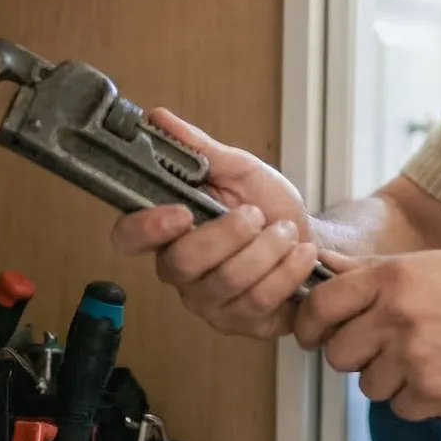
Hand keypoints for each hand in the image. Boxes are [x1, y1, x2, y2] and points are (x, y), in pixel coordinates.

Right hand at [110, 108, 319, 338]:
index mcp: (169, 231)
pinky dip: (286, 271)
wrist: (312, 240)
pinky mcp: (240, 322)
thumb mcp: (240, 170)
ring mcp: (208, 302)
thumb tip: (158, 118)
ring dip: (266, 249)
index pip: (128, 237)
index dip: (145, 228)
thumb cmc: (269, 206)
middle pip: (182, 262)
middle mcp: (180, 271)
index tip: (180, 212)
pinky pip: (258, 302)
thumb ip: (199, 148)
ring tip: (285, 231)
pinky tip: (299, 254)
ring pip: (225, 282)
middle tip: (257, 215)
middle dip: (229, 234)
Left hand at [293, 249, 440, 421]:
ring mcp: (415, 357)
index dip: (310, 322)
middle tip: (382, 347)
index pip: (323, 303)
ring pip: (367, 384)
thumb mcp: (429, 267)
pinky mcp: (432, 393)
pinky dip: (416, 398)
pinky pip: (398, 406)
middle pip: (338, 353)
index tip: (313, 332)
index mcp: (395, 278)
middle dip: (354, 355)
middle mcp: (400, 315)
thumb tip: (323, 264)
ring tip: (424, 358)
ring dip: (389, 378)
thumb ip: (371, 269)